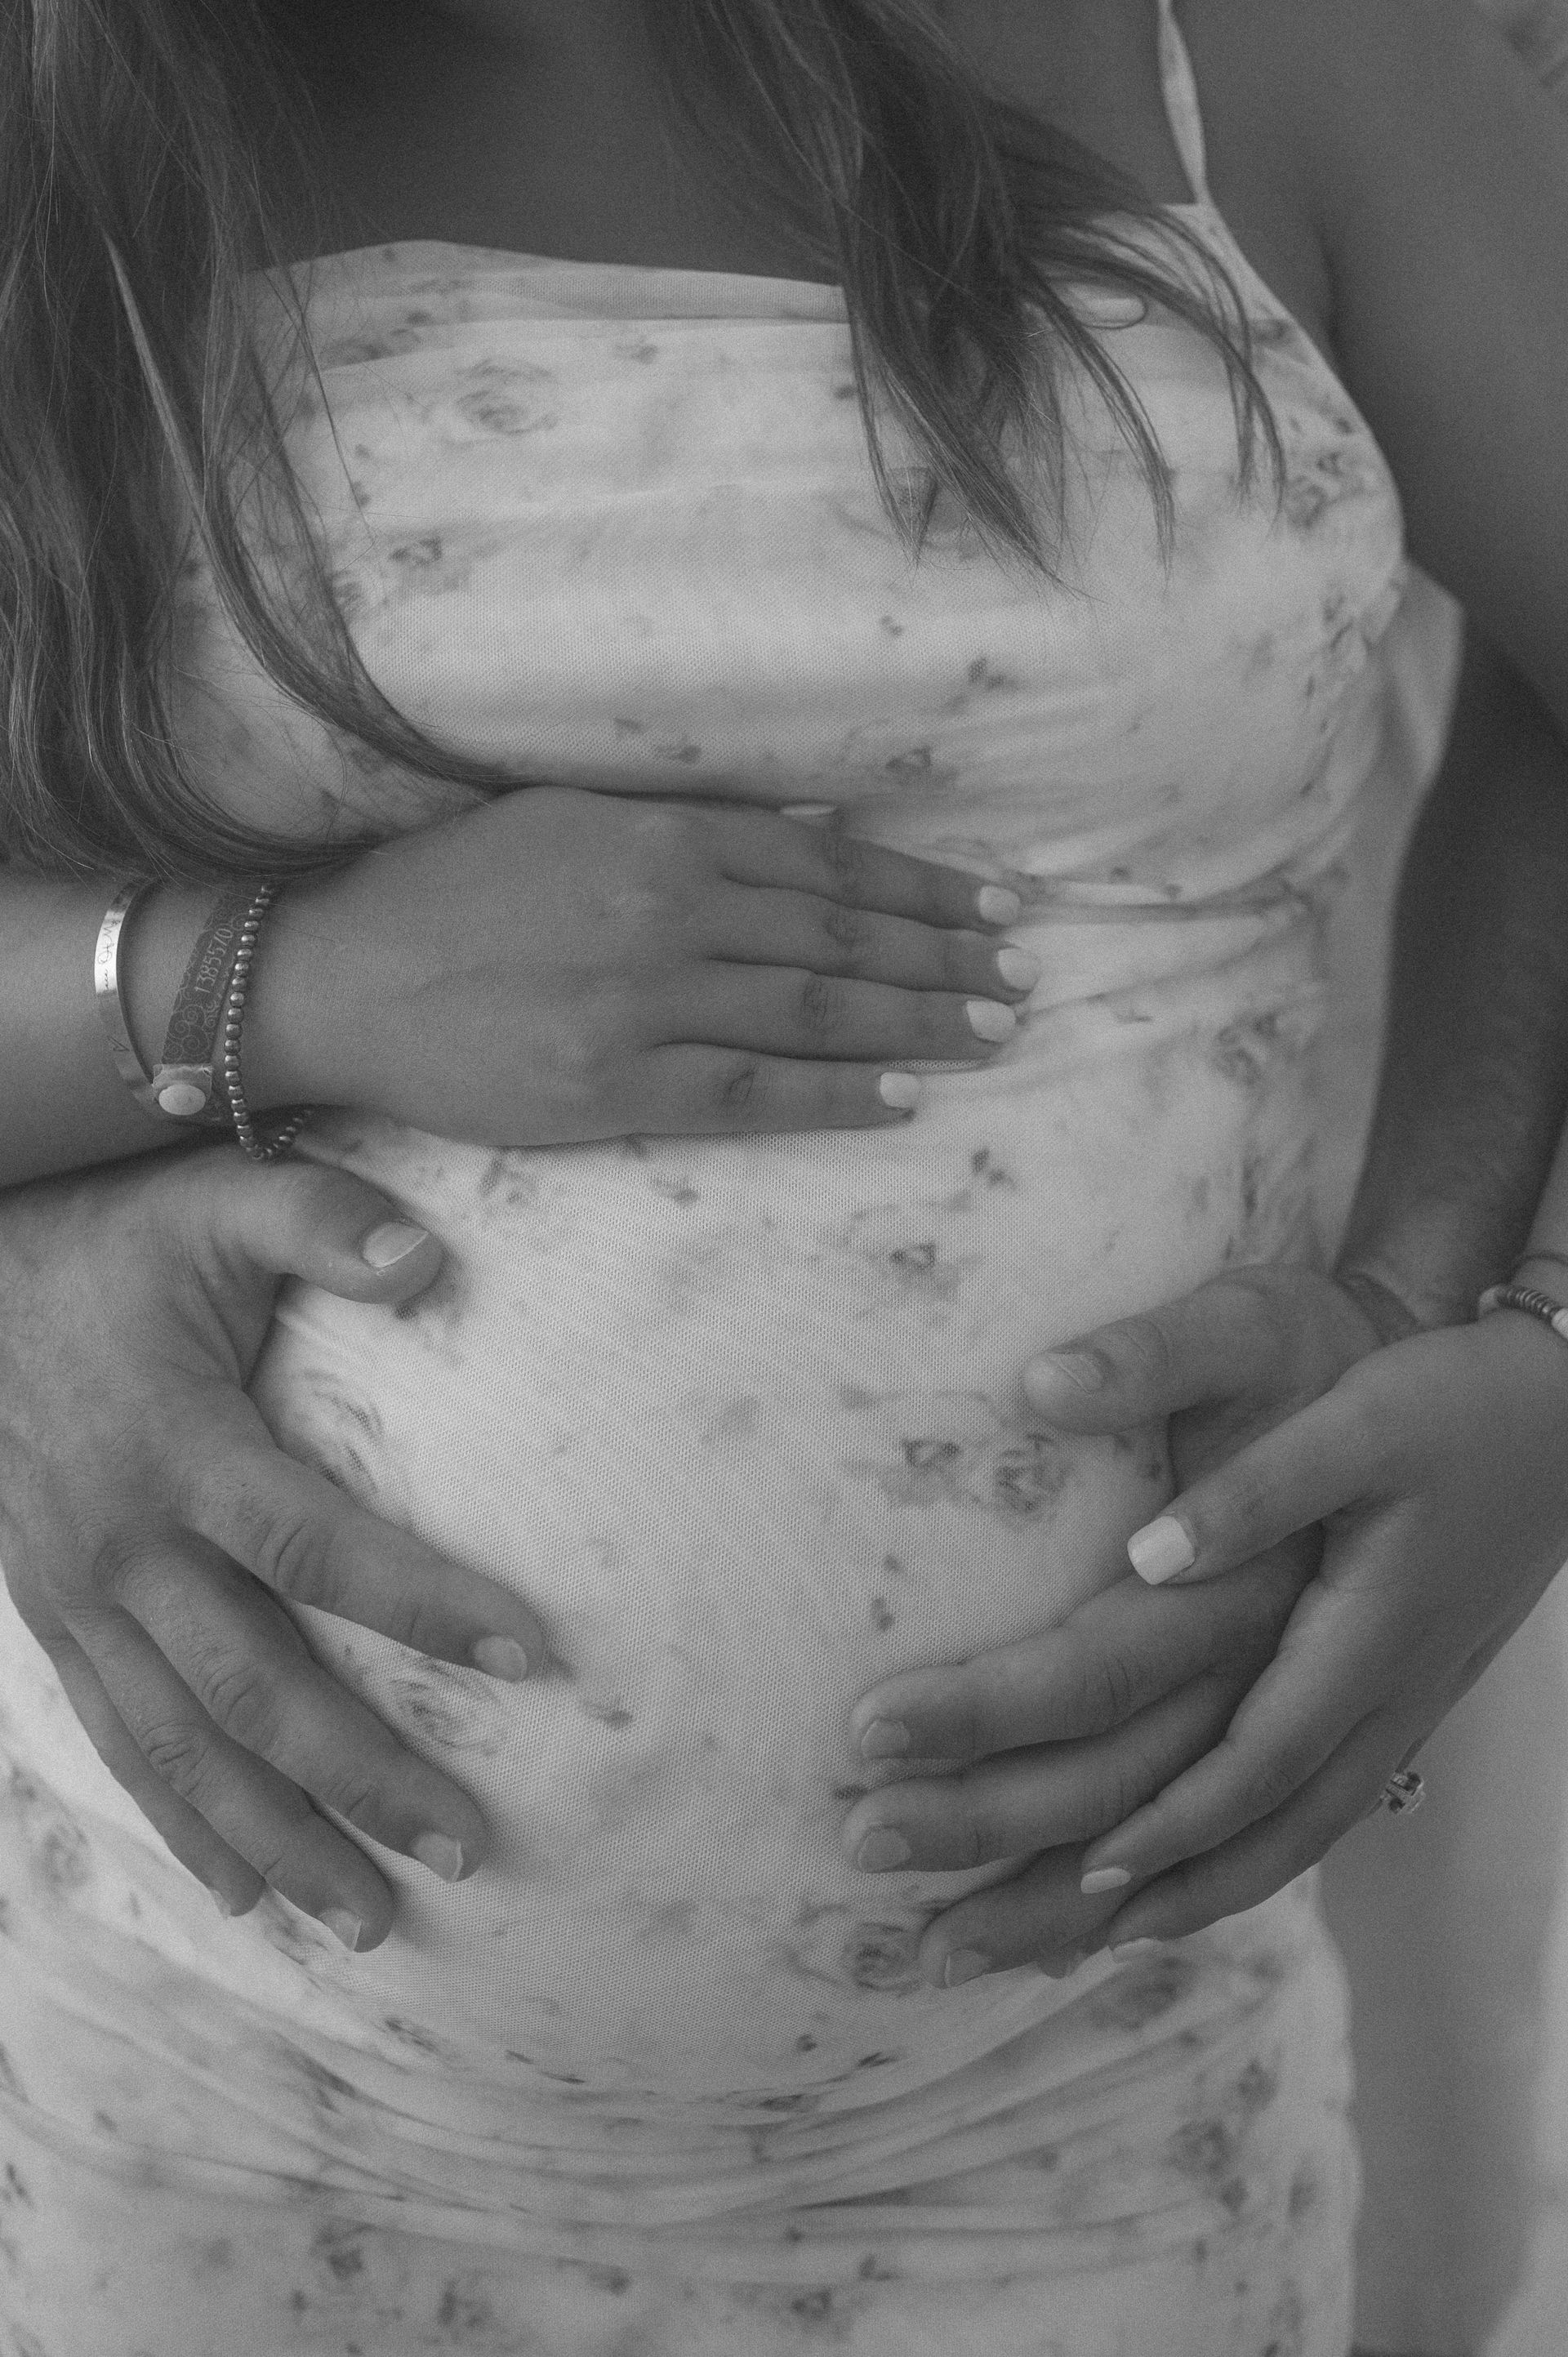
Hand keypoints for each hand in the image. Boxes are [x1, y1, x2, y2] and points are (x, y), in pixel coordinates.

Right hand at [0, 1149, 548, 1949]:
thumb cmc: (107, 1242)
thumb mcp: (210, 1201)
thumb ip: (318, 1220)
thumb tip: (429, 1259)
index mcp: (180, 1450)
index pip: (315, 1547)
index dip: (422, 1604)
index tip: (532, 1655)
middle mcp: (124, 1547)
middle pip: (253, 1688)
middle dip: (360, 1776)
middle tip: (469, 1846)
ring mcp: (78, 1600)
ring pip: (181, 1749)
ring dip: (278, 1840)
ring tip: (372, 1920)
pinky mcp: (52, 1623)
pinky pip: (117, 1744)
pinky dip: (180, 1826)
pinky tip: (244, 1894)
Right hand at [255, 787, 1035, 1143]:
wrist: (343, 973)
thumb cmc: (457, 889)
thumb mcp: (577, 818)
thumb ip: (695, 828)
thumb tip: (815, 835)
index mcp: (665, 837)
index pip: (833, 865)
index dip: (929, 888)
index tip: (1000, 906)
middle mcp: (669, 910)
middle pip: (845, 937)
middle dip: (948, 958)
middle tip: (1023, 978)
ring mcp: (645, 1004)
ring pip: (818, 1011)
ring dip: (920, 1022)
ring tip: (994, 1033)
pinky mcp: (615, 1088)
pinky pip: (754, 1092)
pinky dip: (838, 1093)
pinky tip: (907, 1097)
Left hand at [839, 1269, 1389, 1983]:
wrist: (1561, 1430)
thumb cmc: (1445, 1405)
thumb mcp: (1354, 1416)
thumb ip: (1250, 1486)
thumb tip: (1134, 1538)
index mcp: (1325, 1633)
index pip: (1151, 1719)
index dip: (1022, 1748)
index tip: (890, 1755)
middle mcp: (1341, 1710)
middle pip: (1172, 1822)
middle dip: (1027, 1870)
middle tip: (884, 1889)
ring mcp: (1367, 1736)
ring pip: (1228, 1863)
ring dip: (1102, 1916)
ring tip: (976, 1954)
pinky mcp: (1370, 1731)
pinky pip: (1273, 1843)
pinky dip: (1191, 1893)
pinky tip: (1116, 1918)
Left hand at [1066, 1292, 1567, 1950]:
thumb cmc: (1458, 1407)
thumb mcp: (1357, 1424)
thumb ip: (1253, 1493)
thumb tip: (1145, 1560)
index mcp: (1368, 1640)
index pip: (1259, 1765)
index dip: (1174, 1825)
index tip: (1085, 1870)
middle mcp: (1390, 1696)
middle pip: (1275, 1831)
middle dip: (1167, 1893)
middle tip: (1063, 1944)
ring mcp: (1406, 1702)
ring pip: (1305, 1829)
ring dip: (1208, 1887)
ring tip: (1106, 1935)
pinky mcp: (1406, 1689)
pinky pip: (1325, 1800)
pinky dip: (1257, 1848)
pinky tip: (1203, 1858)